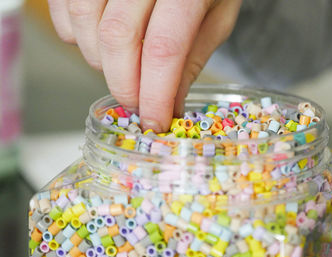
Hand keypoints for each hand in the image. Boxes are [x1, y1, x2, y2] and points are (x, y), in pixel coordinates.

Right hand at [48, 0, 241, 131]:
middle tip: (137, 103)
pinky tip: (101, 41)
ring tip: (123, 67)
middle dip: (124, 85)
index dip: (154, 95)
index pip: (164, 49)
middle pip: (117, 38)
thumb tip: (171, 104)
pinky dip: (76, 37)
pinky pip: (64, 10)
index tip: (154, 122)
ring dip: (100, 61)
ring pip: (85, 24)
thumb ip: (193, 58)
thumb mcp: (217, 16)